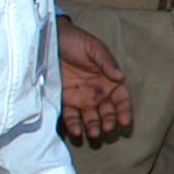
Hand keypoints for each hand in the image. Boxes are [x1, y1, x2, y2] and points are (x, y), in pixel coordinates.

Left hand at [58, 20, 131, 143]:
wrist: (49, 39)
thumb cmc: (75, 41)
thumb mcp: (93, 48)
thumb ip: (106, 61)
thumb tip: (120, 76)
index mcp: (108, 81)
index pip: (121, 99)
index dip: (125, 111)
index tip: (125, 121)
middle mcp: (97, 93)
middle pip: (108, 112)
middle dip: (109, 122)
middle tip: (107, 128)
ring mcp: (81, 98)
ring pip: (90, 118)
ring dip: (93, 127)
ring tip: (93, 133)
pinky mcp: (64, 101)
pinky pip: (70, 117)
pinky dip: (73, 126)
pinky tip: (76, 132)